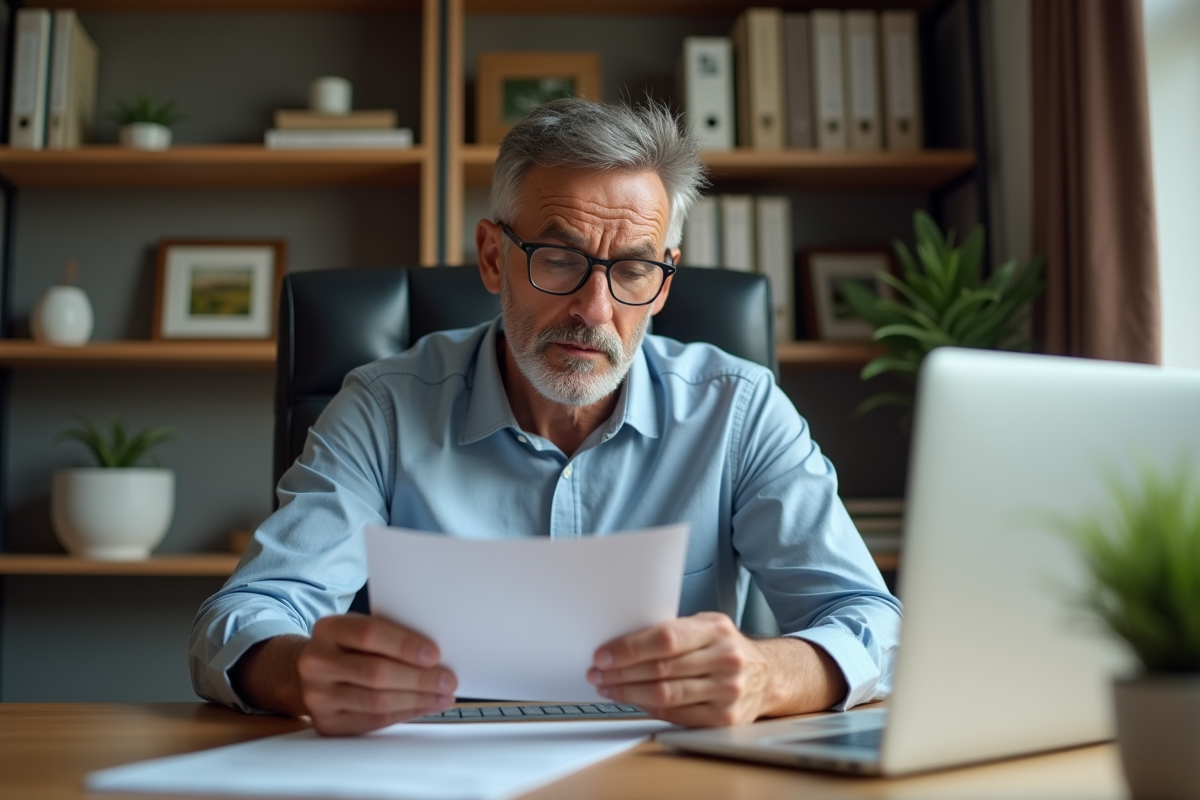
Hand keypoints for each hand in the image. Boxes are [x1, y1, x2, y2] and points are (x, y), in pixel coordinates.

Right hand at [295, 614, 456, 735]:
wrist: (314, 673)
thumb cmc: (349, 648)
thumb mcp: (360, 629)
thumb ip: (389, 635)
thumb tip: (435, 655)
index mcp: (328, 629)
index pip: (369, 634)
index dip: (404, 645)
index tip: (435, 654)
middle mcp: (316, 662)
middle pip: (375, 673)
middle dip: (419, 679)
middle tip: (448, 680)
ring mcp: (318, 696)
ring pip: (376, 701)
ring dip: (417, 700)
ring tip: (443, 696)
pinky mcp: (327, 722)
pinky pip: (373, 721)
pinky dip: (405, 714)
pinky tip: (424, 706)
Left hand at [587, 612, 846, 727]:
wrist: (768, 675)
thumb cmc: (726, 647)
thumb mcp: (707, 625)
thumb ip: (674, 630)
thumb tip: (623, 641)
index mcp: (716, 629)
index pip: (666, 639)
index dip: (630, 648)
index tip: (603, 654)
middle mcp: (725, 659)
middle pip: (661, 669)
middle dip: (621, 672)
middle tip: (597, 672)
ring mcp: (727, 691)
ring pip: (665, 695)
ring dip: (628, 693)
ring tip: (608, 687)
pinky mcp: (725, 718)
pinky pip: (676, 715)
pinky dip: (649, 708)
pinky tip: (634, 701)